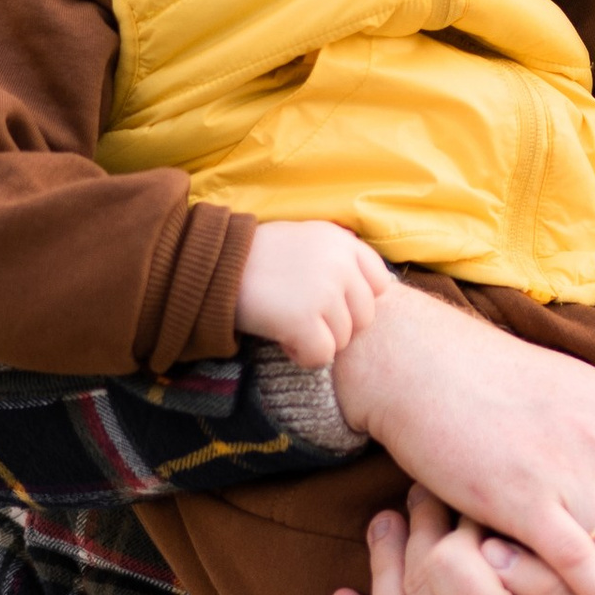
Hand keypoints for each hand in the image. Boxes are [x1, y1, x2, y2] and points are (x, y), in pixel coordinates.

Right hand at [233, 218, 393, 367]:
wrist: (214, 263)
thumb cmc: (258, 256)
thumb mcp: (306, 238)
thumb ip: (339, 258)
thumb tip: (376, 289)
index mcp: (343, 242)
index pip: (380, 283)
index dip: (356, 301)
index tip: (329, 304)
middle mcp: (340, 264)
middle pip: (364, 318)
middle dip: (336, 325)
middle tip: (302, 317)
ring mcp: (324, 292)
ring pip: (344, 340)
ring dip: (317, 340)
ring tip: (288, 324)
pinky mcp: (304, 319)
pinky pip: (322, 356)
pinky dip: (303, 356)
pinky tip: (284, 341)